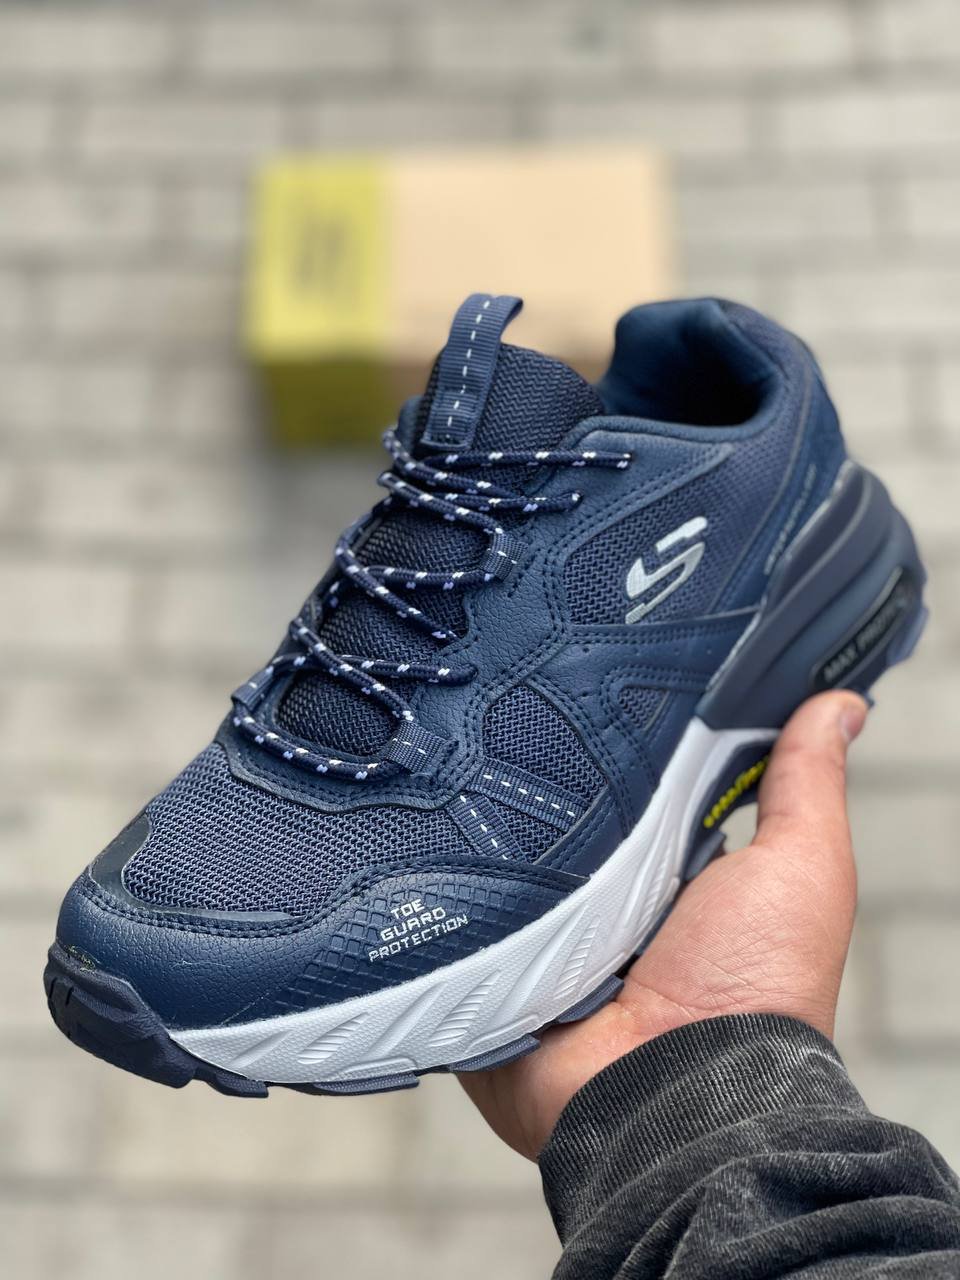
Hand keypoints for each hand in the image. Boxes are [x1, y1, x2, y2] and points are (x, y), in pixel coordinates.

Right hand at [458, 690, 867, 1159]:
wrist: (673, 1100)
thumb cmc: (753, 989)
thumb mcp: (797, 867)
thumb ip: (805, 784)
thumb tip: (842, 703)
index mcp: (669, 882)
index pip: (631, 790)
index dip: (618, 743)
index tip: (594, 674)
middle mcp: (604, 913)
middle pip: (559, 823)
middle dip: (540, 779)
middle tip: (508, 704)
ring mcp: (543, 948)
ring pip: (501, 865)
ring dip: (485, 832)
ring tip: (450, 756)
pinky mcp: (492, 981)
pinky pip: (457, 921)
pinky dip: (445, 891)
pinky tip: (417, 835)